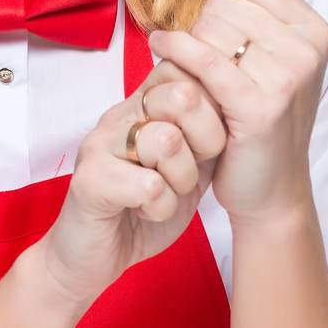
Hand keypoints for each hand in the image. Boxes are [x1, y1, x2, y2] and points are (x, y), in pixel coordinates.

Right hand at [37, 64, 227, 313]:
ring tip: (163, 195)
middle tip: (187, 173)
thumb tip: (237, 100)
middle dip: (204, 142)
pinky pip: (150, 185)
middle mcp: (120, 115)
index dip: (213, 108)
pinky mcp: (90, 179)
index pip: (186, 69)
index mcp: (143, 106)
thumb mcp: (188, 167)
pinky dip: (160, 208)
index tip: (204, 145)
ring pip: (167, 141)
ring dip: (179, 181)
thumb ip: (206, 136)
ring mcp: (100, 143)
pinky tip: (145, 212)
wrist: (93, 258)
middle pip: (183, 96)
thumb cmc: (142, 209)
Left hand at [146, 0, 327, 224]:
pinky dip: (176, 51)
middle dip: (203, 30)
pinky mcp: (259, 103)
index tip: (218, 30)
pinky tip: (162, 50)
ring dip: (187, 49)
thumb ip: (253, 1)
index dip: (223, 2)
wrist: (271, 187)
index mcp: (313, 29)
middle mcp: (306, 48)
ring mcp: (287, 76)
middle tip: (203, 65)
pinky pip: (204, 58)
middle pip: (225, 4)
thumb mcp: (266, 56)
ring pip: (210, 28)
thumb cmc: (260, 120)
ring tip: (192, 76)